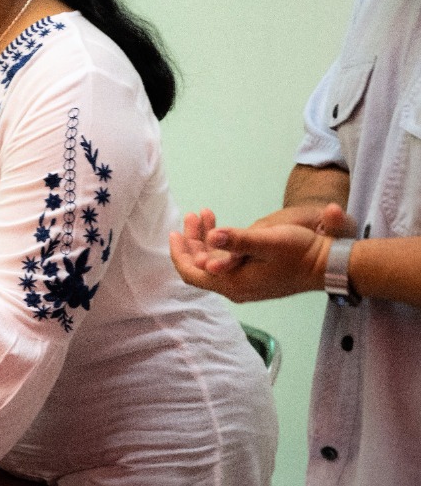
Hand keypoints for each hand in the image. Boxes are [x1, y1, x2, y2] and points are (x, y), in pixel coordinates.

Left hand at [170, 209, 331, 302]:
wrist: (328, 265)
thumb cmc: (299, 252)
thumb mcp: (268, 241)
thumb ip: (238, 240)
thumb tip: (212, 237)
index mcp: (234, 284)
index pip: (192, 273)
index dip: (178, 254)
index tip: (173, 232)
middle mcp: (236, 288)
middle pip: (200, 266)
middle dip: (191, 239)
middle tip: (194, 215)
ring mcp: (244, 284)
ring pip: (213, 262)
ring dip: (205, 238)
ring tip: (205, 213)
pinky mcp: (253, 277)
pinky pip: (226, 261)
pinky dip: (219, 243)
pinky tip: (219, 226)